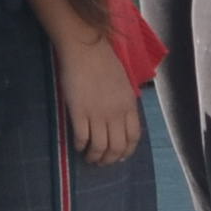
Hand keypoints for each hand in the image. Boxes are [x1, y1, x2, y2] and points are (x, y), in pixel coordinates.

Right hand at [53, 30, 141, 167]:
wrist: (85, 49)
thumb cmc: (103, 61)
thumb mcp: (123, 83)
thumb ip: (124, 103)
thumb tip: (121, 119)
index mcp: (128, 105)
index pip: (133, 138)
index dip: (126, 152)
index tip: (119, 157)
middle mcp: (116, 113)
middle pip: (117, 147)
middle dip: (109, 159)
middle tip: (101, 162)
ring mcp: (97, 114)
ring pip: (100, 147)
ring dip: (94, 157)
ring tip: (89, 157)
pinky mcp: (79, 112)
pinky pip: (82, 137)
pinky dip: (80, 146)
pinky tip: (77, 145)